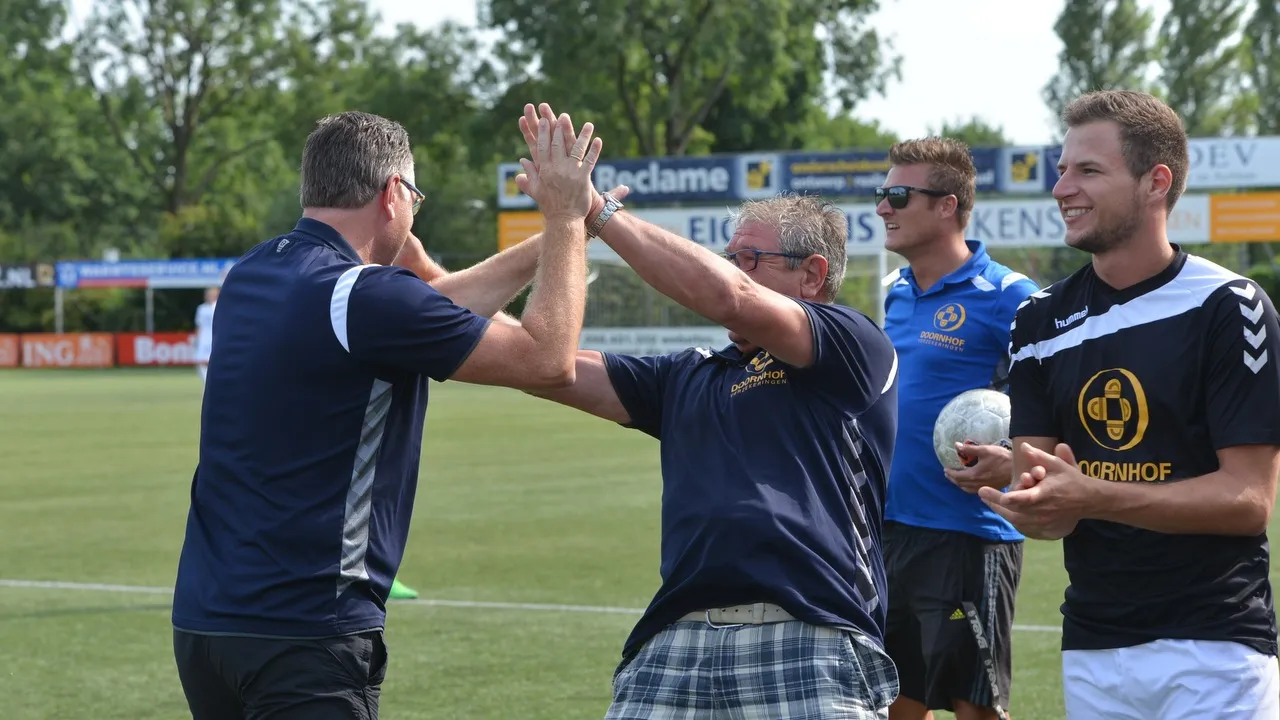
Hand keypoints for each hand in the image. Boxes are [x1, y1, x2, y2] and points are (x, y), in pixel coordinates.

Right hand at [514, 110, 601, 222]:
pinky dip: (594, 151)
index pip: (543, 147)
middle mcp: (556, 169)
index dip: (545, 133)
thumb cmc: (549, 206)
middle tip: (562, 116)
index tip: (546, 120)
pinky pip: (589, 161)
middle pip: (558, 144)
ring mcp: (570, 173)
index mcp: (544, 170)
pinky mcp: (583, 178)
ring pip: (576, 149)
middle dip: (560, 128)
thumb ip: (529, 174)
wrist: (564, 220)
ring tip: (589, 124)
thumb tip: (522, 161)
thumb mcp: (536, 190)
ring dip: (583, 135)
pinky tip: (598, 140)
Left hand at [945, 442, 1012, 493]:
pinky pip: (975, 491)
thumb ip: (969, 449)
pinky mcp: (991, 488)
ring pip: (967, 489)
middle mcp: (978, 484)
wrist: (1018, 468)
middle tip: (948, 474)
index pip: (957, 476)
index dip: (950, 473)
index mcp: (974, 475)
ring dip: (959, 484)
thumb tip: (956, 446)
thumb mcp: (985, 450)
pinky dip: (968, 488)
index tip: (945, 469)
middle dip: (953, 479)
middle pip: (961, 484)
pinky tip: (969, 484)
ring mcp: (985, 487)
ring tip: (956, 479)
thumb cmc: (1002, 458)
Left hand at [977, 442, 1093, 539]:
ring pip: (1016, 520)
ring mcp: (1042, 521)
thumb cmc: (1071, 480)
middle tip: (982, 493)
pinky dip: (1013, 519)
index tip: (989, 493)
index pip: (1022, 498)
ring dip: (1001, 511)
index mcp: (1043, 494)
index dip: (1006, 498)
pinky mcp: (1044, 527)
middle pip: (1013, 510)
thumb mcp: (1057, 464)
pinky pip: (1024, 526)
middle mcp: (1041, 510)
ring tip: (989, 501)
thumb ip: (1039, 456)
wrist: (1089, 500)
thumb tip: (1024, 446)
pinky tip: (1004, 511)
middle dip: (995, 502)